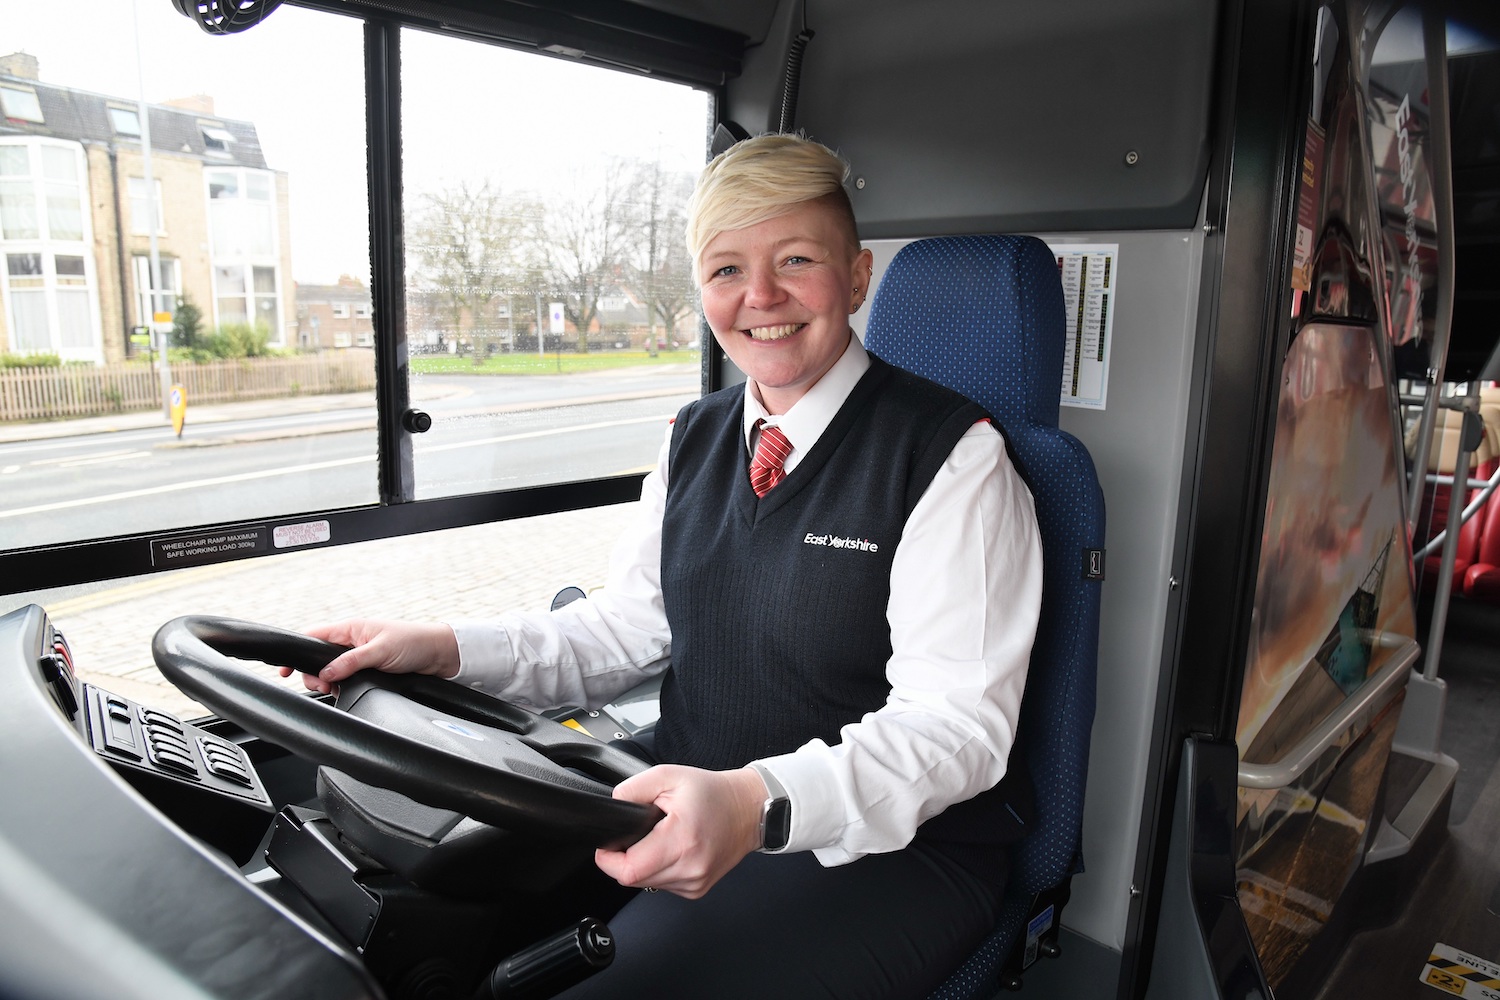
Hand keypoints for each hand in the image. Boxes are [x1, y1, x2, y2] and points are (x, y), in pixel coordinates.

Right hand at [277, 619, 460, 694]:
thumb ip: (351, 661)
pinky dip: (342, 686)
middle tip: (324, 686)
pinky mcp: (368, 670)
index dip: (297, 652)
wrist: (439, 655)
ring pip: (332, 671)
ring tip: (335, 689)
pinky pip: (346, 679)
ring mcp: (359, 657)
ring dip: (329, 681)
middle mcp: (352, 642)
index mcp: (351, 629)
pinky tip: (345, 692)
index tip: (284, 670)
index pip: (314, 636)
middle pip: (318, 658)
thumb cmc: (414, 642)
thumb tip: (326, 672)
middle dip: (314, 673)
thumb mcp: (380, 651)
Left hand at [594, 765, 766, 898]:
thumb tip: (614, 807)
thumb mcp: (668, 776)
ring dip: (643, 865)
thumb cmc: (713, 793)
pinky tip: (672, 850)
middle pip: (633, 879)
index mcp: (682, 841)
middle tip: (636, 834)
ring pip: (647, 884)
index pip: (628, 870)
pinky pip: (663, 885)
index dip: (609, 859)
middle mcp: (690, 868)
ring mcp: (695, 883)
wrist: (749, 810)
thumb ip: (633, 789)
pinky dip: (659, 870)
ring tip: (659, 839)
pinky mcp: (697, 889)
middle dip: (625, 858)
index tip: (607, 845)